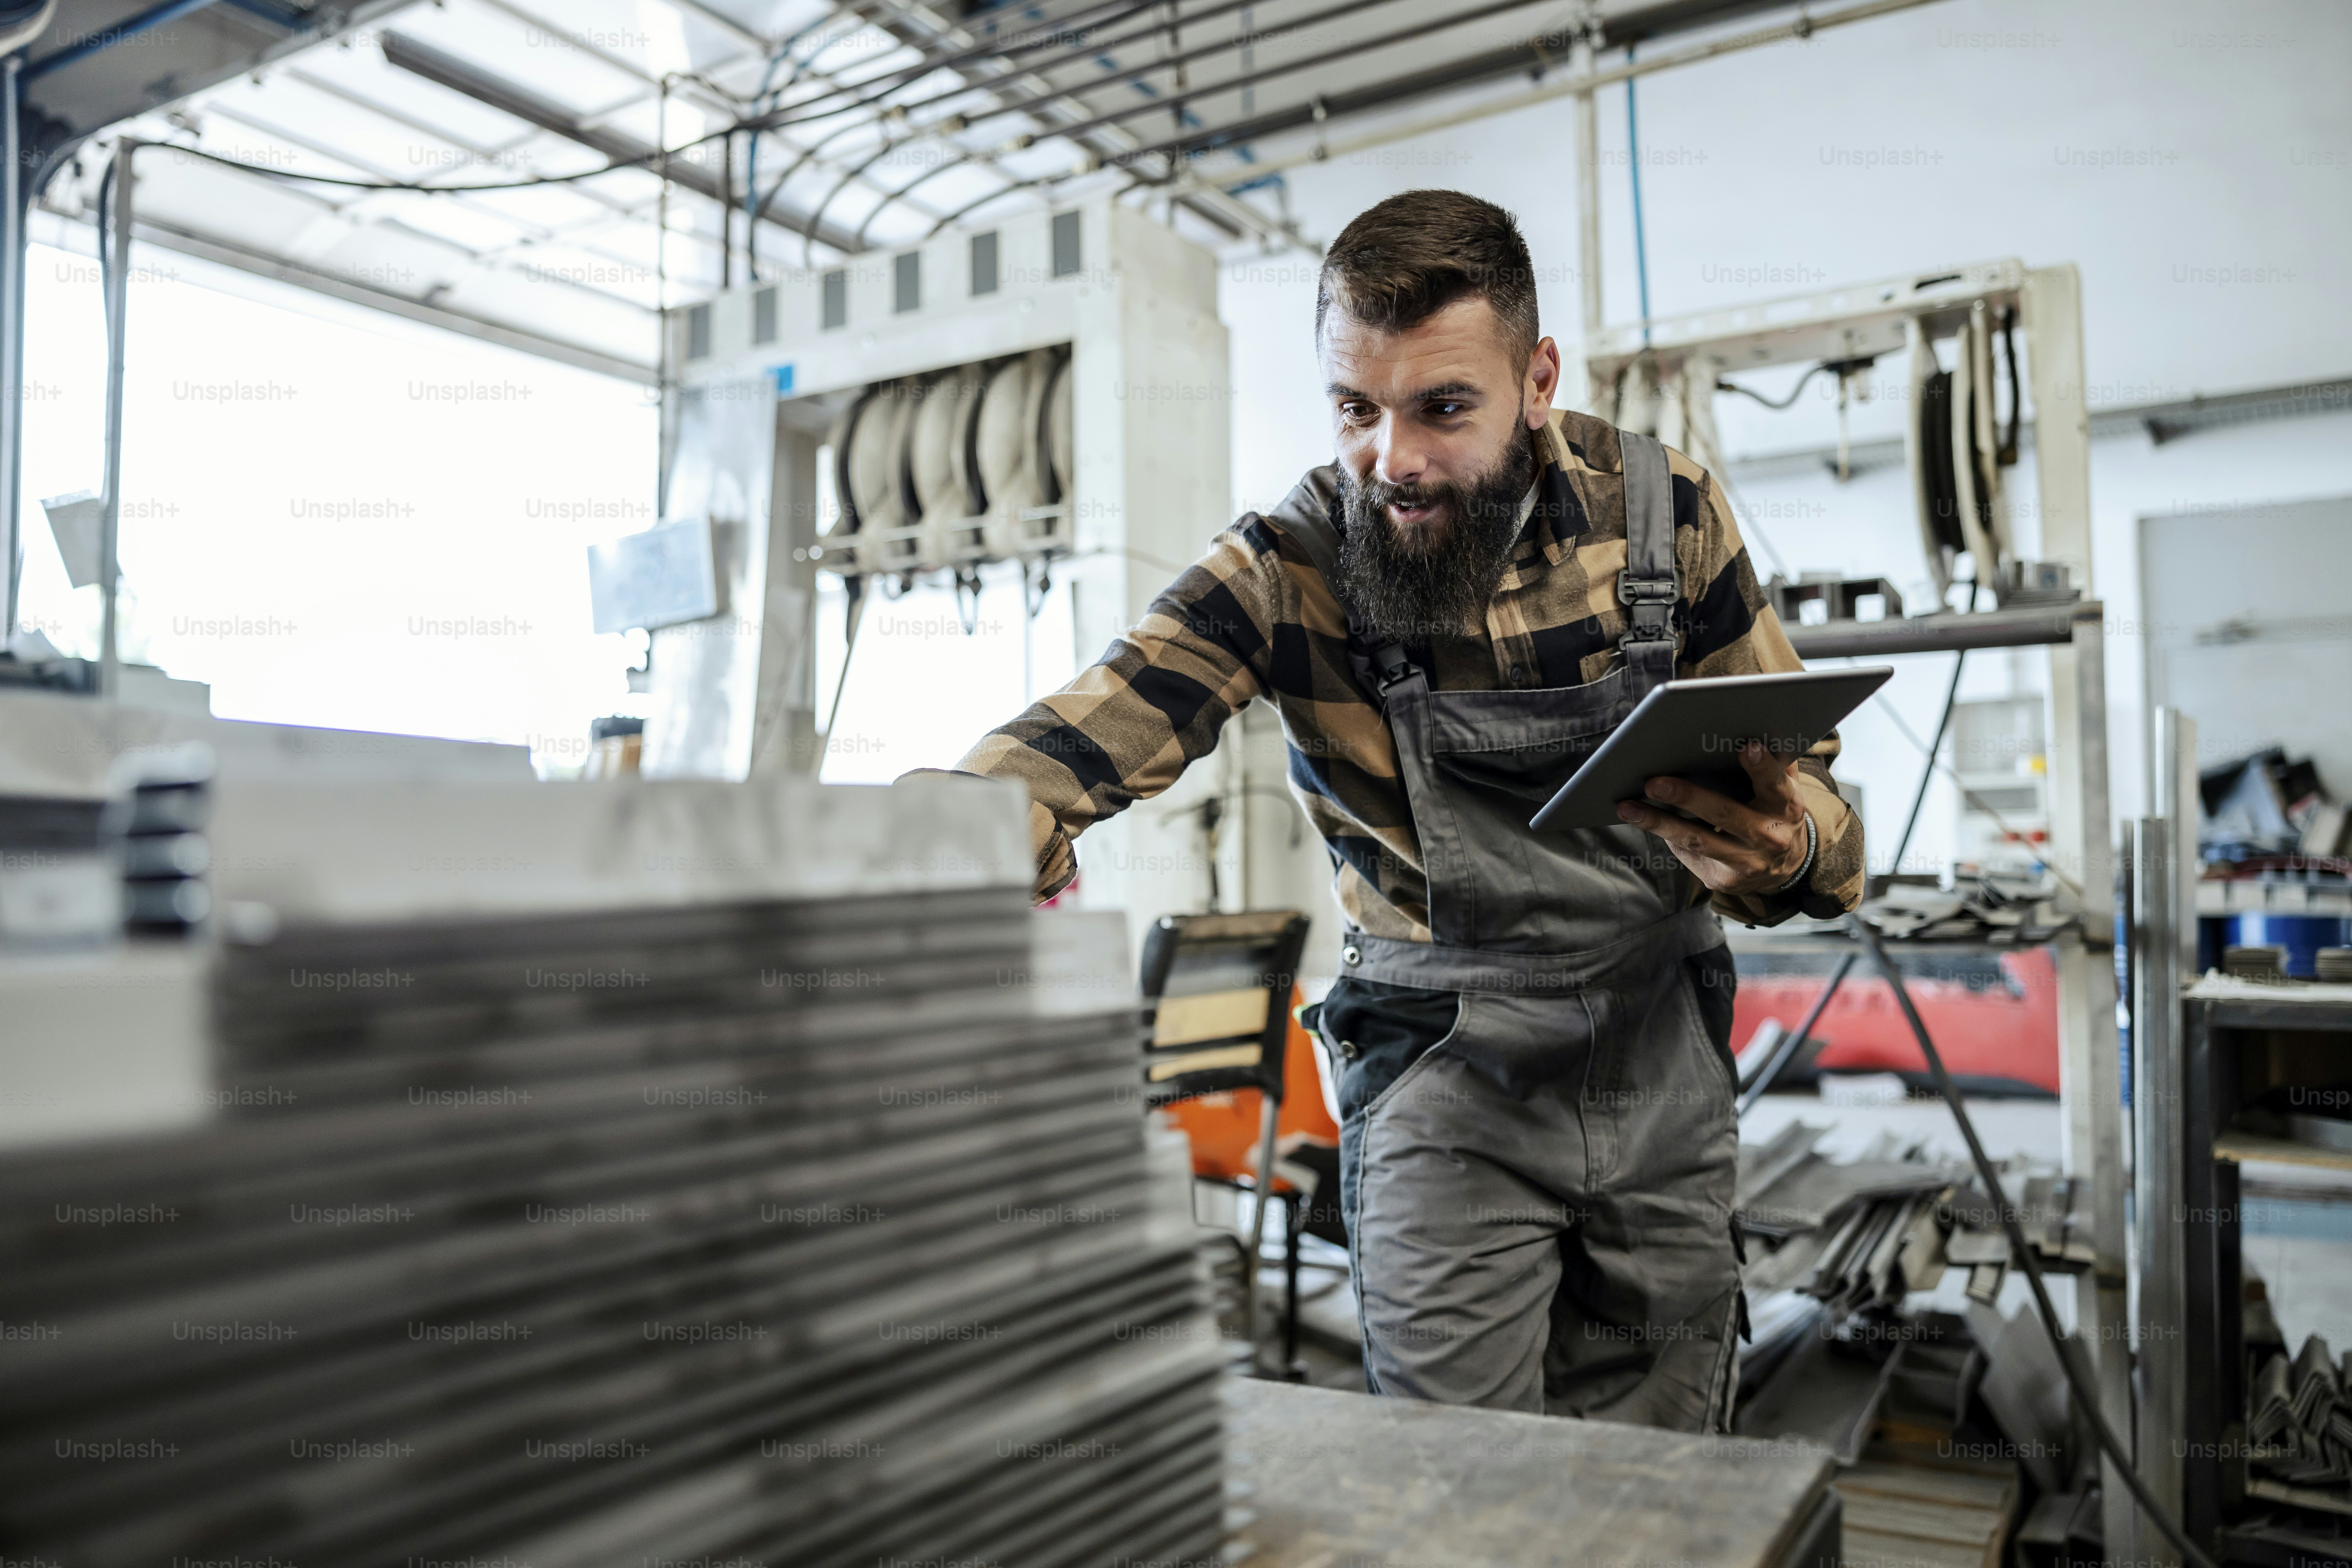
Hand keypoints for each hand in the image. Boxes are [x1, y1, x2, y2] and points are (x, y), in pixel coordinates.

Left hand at [1616, 740, 1810, 895]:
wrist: (1786, 868)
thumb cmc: (1774, 813)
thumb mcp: (1782, 789)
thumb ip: (1773, 761)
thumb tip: (1755, 724)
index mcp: (1786, 806)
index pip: (1775, 783)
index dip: (1761, 767)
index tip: (1746, 746)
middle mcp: (1770, 837)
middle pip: (1724, 813)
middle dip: (1687, 797)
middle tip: (1654, 783)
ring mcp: (1747, 862)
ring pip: (1697, 840)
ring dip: (1658, 823)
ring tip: (1627, 808)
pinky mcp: (1724, 879)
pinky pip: (1689, 854)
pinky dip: (1665, 835)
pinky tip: (1641, 820)